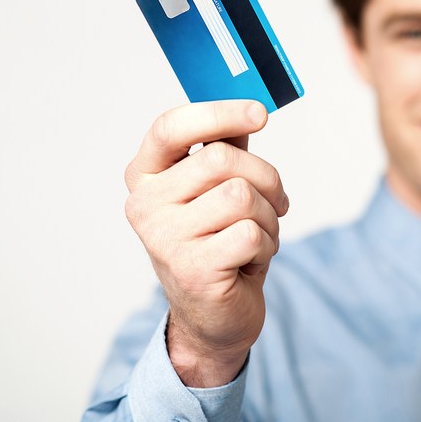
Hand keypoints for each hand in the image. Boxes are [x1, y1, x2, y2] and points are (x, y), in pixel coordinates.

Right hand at [124, 100, 288, 386]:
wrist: (213, 316)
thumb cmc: (217, 242)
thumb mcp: (216, 189)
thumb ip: (225, 146)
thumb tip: (249, 105)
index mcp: (144, 174)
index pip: (171, 127)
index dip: (219, 113)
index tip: (259, 113)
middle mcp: (144, 204)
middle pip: (221, 158)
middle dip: (266, 178)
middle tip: (276, 200)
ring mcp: (163, 238)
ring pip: (242, 196)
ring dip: (268, 217)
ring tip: (256, 235)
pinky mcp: (191, 269)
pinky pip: (252, 234)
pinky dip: (266, 246)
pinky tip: (250, 261)